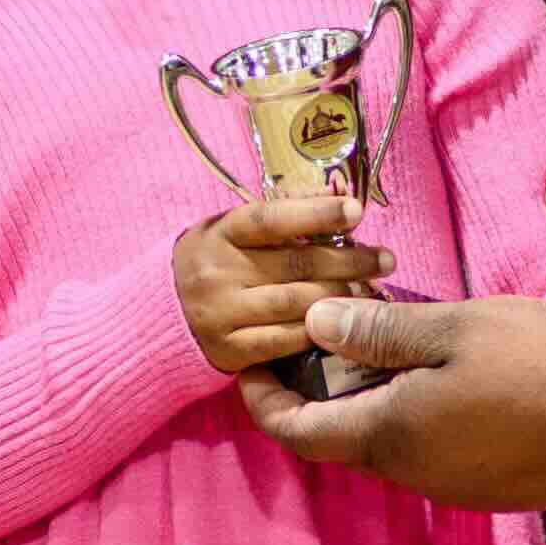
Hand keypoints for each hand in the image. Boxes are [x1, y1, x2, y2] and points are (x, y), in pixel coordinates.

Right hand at [172, 182, 387, 381]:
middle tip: (385, 260)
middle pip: (296, 264)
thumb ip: (280, 214)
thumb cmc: (213, 262)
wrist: (160, 315)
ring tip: (371, 289)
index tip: (356, 210)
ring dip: (342, 296)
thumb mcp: (232, 230)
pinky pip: (286, 341)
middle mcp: (217, 272)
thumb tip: (334, 194)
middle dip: (349, 260)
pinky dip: (320, 330)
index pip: (271, 218)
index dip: (316, 213)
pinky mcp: (229, 350)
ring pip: (297, 304)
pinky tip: (344, 321)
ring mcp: (221, 313)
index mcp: (219, 233)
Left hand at [239, 284, 545, 502]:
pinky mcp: (494, 489)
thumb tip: (315, 322)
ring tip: (387, 350)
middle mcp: (413, 474)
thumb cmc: (538, 364)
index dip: (263, 400)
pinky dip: (416, 419)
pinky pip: (434, 456)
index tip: (251, 365)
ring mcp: (456, 488)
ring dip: (373, 406)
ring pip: (390, 447)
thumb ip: (379, 330)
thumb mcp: (452, 328)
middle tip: (323, 339)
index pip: (296, 431)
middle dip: (319, 394)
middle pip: (340, 440)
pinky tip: (447, 380)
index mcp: (388, 435)